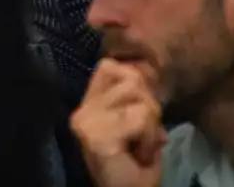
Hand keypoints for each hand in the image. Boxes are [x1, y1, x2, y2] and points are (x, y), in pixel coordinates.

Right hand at [70, 60, 165, 186]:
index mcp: (88, 104)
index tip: (144, 109)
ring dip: (151, 123)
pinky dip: (149, 137)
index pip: (108, 66)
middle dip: (150, 105)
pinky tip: (141, 154)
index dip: (135, 78)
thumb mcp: (139, 126)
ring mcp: (86, 122)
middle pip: (129, 76)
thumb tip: (147, 71)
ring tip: (142, 144)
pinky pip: (139, 117)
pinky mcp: (96, 135)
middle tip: (144, 134)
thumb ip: (139, 100)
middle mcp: (82, 110)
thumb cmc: (135, 168)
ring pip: (138, 97)